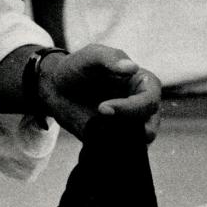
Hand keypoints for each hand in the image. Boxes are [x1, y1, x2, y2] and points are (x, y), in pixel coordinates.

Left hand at [38, 44, 161, 143]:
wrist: (57, 88)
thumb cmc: (78, 67)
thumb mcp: (90, 56)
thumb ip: (109, 59)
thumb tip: (133, 67)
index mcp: (142, 82)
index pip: (150, 100)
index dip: (132, 107)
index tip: (103, 108)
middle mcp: (141, 105)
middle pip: (150, 125)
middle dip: (128, 126)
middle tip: (99, 117)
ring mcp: (130, 124)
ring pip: (139, 142)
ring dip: (121, 139)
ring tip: (96, 127)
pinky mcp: (117, 139)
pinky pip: (123, 150)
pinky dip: (112, 148)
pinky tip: (95, 136)